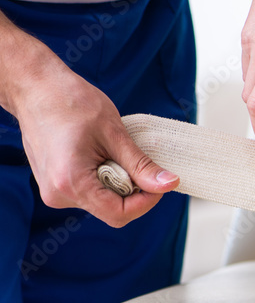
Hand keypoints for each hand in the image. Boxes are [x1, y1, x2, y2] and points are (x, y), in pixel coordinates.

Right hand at [14, 59, 178, 227]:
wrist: (37, 89)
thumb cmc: (71, 103)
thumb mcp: (115, 134)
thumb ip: (141, 166)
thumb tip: (170, 184)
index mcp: (71, 183)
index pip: (119, 214)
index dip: (146, 202)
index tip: (160, 183)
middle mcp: (58, 194)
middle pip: (111, 211)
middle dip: (133, 192)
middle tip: (137, 163)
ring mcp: (54, 191)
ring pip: (102, 203)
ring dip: (118, 184)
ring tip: (112, 154)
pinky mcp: (55, 185)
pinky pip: (90, 193)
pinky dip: (104, 180)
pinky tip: (100, 156)